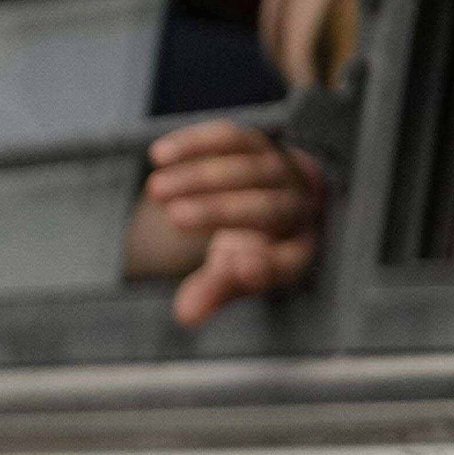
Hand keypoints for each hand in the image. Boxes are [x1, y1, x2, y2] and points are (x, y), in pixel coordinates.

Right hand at [142, 123, 326, 328]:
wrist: (281, 196)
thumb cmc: (252, 247)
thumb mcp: (235, 273)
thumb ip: (214, 291)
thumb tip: (185, 316)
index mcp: (297, 252)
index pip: (286, 262)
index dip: (262, 266)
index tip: (235, 266)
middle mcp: (298, 208)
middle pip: (266, 208)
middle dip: (220, 212)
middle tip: (175, 217)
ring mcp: (283, 171)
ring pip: (248, 167)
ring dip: (200, 175)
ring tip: (156, 189)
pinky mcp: (261, 143)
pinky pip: (232, 138)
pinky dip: (196, 143)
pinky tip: (160, 154)